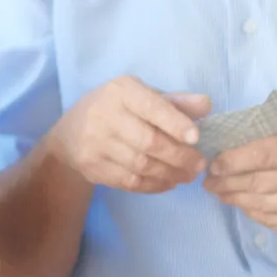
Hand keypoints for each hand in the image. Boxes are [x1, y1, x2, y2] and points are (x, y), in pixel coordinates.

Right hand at [48, 77, 210, 192]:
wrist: (70, 133)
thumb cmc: (117, 109)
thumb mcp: (142, 95)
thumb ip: (174, 101)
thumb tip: (206, 104)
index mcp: (121, 92)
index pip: (152, 107)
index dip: (176, 123)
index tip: (196, 137)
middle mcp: (105, 115)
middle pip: (148, 141)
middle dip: (179, 156)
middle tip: (199, 164)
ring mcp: (96, 144)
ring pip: (141, 165)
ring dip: (170, 173)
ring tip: (188, 175)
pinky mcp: (93, 168)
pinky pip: (130, 182)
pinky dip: (154, 185)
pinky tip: (169, 182)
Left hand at [204, 130, 276, 243]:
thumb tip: (239, 142)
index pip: (263, 153)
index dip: (233, 160)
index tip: (214, 162)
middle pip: (256, 181)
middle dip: (226, 181)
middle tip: (209, 180)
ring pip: (259, 204)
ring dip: (234, 198)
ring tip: (220, 192)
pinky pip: (271, 221)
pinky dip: (253, 212)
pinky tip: (243, 205)